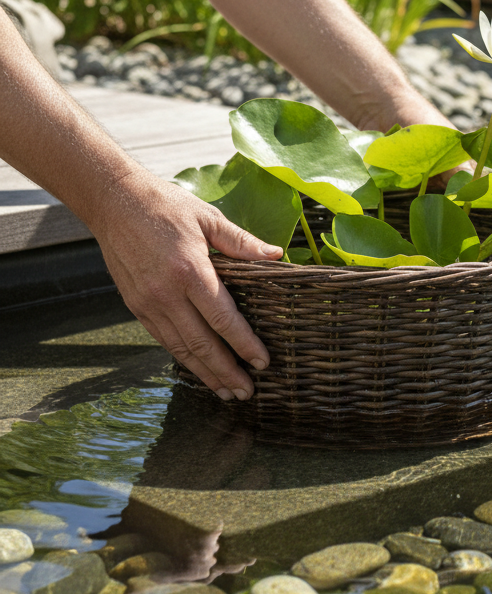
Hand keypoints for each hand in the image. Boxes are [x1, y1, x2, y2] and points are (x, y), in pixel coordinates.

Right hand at [90, 171, 281, 399]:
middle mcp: (167, 293)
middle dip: (226, 372)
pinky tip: (199, 370)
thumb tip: (276, 255)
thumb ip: (241, 241)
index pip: (223, 319)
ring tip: (226, 392)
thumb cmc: (165, 206)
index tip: (263, 363)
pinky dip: (183, 358)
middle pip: (202, 344)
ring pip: (180, 348)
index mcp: (190, 271)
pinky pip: (163, 339)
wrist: (113, 201)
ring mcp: (148, 303)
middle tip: (247, 392)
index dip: (245, 345)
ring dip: (205, 373)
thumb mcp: (208, 217)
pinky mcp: (135, 306)